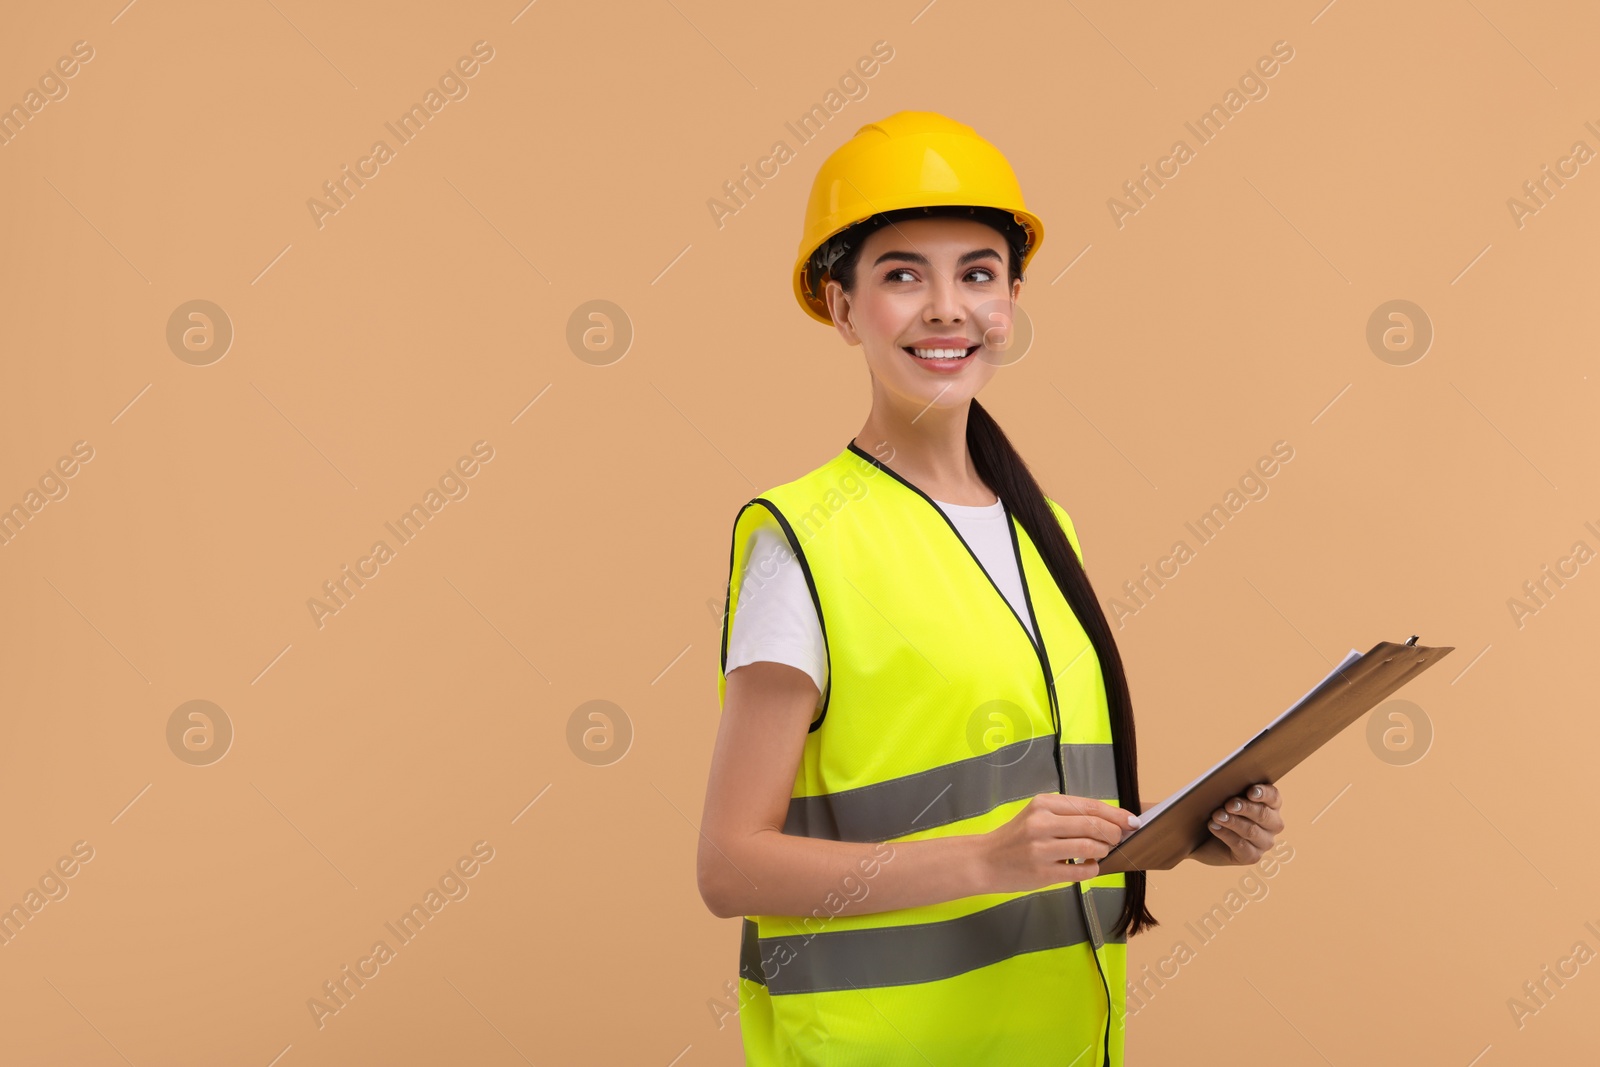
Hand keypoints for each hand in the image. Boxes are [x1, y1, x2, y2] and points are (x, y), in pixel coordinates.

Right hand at [979, 794, 1140, 893]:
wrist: (985, 860)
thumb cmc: (1016, 837)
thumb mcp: (1037, 815)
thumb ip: (1068, 815)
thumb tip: (1110, 821)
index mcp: (1043, 804)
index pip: (1089, 806)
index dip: (1116, 814)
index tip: (1132, 821)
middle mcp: (1041, 823)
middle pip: (1093, 826)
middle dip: (1114, 834)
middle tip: (1119, 839)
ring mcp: (1041, 849)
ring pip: (1090, 848)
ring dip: (1103, 851)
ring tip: (1100, 852)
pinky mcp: (1042, 872)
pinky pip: (1081, 872)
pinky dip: (1092, 869)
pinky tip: (1089, 866)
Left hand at [1191, 783, 1282, 865]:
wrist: (1201, 836)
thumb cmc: (1216, 809)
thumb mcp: (1223, 797)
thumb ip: (1229, 789)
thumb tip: (1225, 783)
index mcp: (1271, 805)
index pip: (1273, 797)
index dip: (1264, 793)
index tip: (1250, 791)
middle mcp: (1273, 824)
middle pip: (1264, 814)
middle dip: (1245, 808)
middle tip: (1229, 804)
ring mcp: (1264, 842)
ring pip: (1252, 831)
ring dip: (1233, 822)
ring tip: (1217, 815)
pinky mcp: (1252, 856)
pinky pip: (1241, 846)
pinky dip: (1226, 835)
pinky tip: (1214, 827)